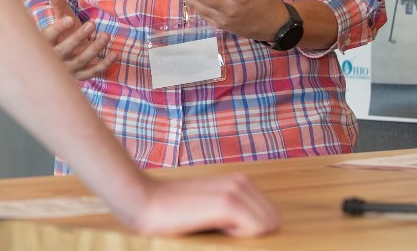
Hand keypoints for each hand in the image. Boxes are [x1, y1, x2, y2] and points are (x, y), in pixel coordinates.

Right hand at [41, 0, 117, 80]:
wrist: (64, 57)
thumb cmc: (63, 32)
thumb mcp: (60, 16)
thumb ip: (55, 0)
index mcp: (46, 43)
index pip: (49, 37)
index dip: (58, 29)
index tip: (69, 19)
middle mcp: (56, 58)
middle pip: (65, 50)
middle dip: (78, 38)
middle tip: (92, 24)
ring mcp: (69, 68)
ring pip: (81, 61)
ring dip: (95, 49)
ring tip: (106, 35)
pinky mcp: (81, 75)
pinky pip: (93, 72)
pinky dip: (105, 64)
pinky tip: (115, 53)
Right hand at [121, 174, 279, 236]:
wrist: (143, 202)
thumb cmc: (172, 212)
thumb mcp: (209, 208)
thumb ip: (232, 214)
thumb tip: (259, 232)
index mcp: (239, 181)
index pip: (270, 215)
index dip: (252, 230)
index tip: (226, 231)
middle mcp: (241, 181)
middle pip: (273, 221)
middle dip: (253, 233)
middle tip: (220, 231)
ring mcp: (235, 191)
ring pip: (267, 225)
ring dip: (245, 235)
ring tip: (215, 228)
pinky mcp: (228, 203)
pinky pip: (257, 229)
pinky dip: (240, 236)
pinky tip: (215, 229)